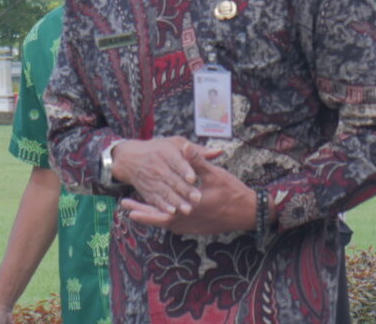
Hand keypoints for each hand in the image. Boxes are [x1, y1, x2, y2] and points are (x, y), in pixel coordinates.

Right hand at [111, 137, 217, 215]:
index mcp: (166, 152)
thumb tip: (219, 152)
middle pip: (172, 179)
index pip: (177, 161)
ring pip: (165, 191)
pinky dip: (163, 206)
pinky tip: (172, 212)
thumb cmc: (159, 149)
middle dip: (184, 189)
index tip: (193, 177)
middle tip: (198, 198)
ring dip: (176, 201)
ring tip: (187, 209)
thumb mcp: (176, 144)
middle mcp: (157, 166)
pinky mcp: (147, 190)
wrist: (130, 158)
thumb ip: (198, 151)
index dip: (184, 170)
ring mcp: (151, 179)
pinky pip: (155, 199)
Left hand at [121, 147, 256, 234]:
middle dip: (141, 214)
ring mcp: (194, 227)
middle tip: (124, 208)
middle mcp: (189, 220)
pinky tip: (159, 214)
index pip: (160, 210)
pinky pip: (176, 227)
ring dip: (152, 217)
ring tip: (135, 211)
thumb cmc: (233, 192)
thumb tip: (184, 146)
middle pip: (159, 220)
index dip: (143, 207)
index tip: (126, 204)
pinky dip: (164, 220)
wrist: (250, 213)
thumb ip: (196, 161)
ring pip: (166, 224)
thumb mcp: (215, 174)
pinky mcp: (198, 229)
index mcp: (190, 206)